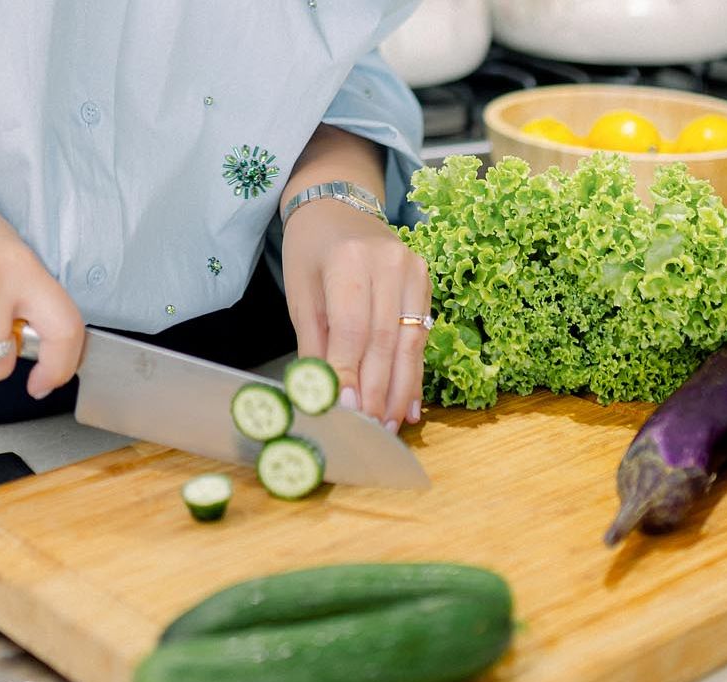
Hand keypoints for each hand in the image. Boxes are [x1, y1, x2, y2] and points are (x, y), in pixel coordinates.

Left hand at [281, 202, 431, 430]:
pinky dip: (413, 375)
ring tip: (389, 427)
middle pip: (384, 340)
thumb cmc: (310, 252)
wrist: (337, 204)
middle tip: (368, 431)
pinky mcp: (426, 280)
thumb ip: (314, 344)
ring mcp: (413, 270)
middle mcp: (389, 263)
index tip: (346, 411)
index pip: (352, 328)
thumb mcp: (300, 294)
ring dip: (399, 391)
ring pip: (409, 343)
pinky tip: (409, 406)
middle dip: (377, 391)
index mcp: (348, 260)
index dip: (351, 373)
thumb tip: (321, 395)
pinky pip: (421, 336)